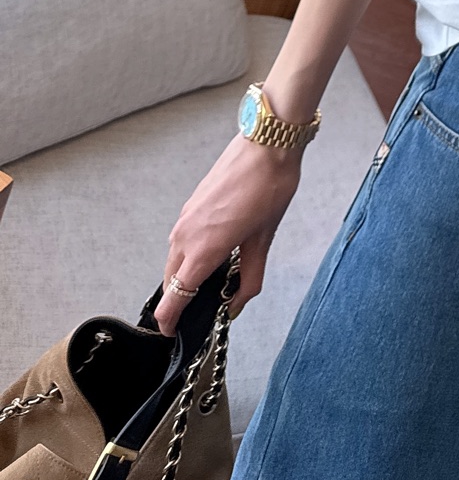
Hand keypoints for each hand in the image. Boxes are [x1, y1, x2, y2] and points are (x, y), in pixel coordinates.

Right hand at [153, 134, 302, 335]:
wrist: (266, 144)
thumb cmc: (269, 188)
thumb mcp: (264, 240)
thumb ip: (250, 278)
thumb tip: (237, 305)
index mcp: (202, 251)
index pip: (173, 299)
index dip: (169, 323)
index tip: (173, 335)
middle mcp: (185, 236)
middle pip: (171, 283)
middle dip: (180, 301)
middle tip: (201, 313)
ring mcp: (185, 219)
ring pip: (174, 261)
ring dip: (186, 276)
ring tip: (212, 284)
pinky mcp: (190, 206)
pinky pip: (181, 241)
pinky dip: (189, 255)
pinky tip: (214, 254)